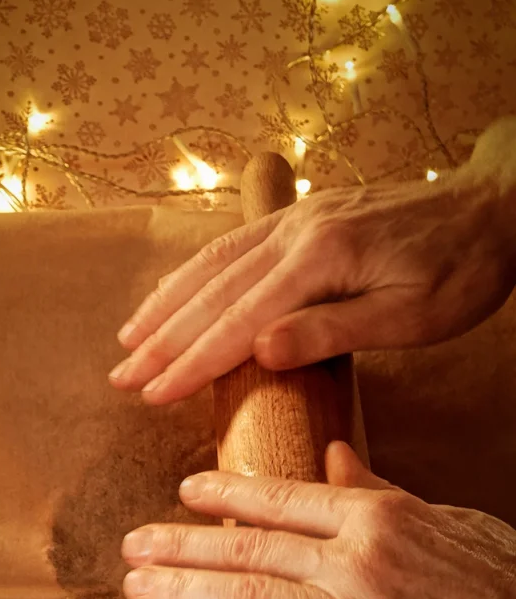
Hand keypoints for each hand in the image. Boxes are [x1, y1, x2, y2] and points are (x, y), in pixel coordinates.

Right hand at [109, 146, 514, 405]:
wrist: (495, 205)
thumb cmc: (462, 269)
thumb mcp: (411, 315)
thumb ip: (333, 331)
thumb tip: (260, 351)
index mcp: (320, 260)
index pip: (238, 321)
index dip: (190, 362)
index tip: (152, 394)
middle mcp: (296, 233)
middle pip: (212, 294)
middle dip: (161, 339)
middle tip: (121, 378)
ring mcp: (297, 220)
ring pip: (213, 264)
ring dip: (166, 303)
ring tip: (126, 337)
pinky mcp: (304, 218)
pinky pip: (233, 246)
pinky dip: (194, 273)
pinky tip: (175, 290)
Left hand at [121, 443, 515, 598]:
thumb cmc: (506, 585)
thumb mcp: (446, 522)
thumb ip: (377, 492)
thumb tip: (328, 456)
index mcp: (377, 518)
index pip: (279, 499)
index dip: (222, 495)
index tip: (180, 493)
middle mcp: (356, 564)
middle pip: (247, 549)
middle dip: (179, 545)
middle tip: (131, 545)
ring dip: (181, 594)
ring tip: (137, 588)